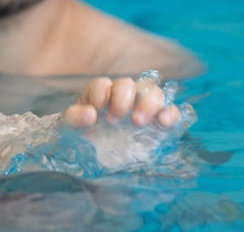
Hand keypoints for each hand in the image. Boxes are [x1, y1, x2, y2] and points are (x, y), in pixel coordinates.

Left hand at [63, 76, 181, 128]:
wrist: (102, 158)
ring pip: (153, 92)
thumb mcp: (73, 128)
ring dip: (147, 104)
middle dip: (122, 99)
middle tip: (114, 120)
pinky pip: (171, 110)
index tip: (96, 111)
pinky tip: (163, 122)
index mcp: (101, 94)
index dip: (100, 94)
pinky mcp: (159, 123)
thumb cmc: (87, 137)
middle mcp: (124, 96)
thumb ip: (75, 118)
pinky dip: (170, 113)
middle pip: (128, 84)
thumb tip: (90, 114)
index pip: (103, 84)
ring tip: (137, 122)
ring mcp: (143, 107)